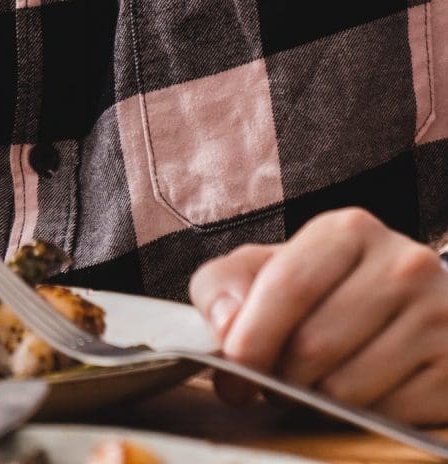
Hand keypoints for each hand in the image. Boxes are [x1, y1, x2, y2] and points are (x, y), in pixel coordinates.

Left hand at [189, 208, 447, 423]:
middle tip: (274, 386)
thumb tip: (226, 323)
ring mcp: (439, 317)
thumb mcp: (271, 269)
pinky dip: (359, 422)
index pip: (289, 286)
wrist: (412, 311)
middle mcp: (403, 265)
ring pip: (348, 391)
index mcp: (350, 231)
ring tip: (316, 387)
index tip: (230, 374)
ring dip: (317, 404)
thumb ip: (227, 284)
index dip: (250, 338)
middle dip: (280, 379)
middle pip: (315, 345)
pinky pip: (387, 418)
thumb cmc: (328, 292)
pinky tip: (358, 399)